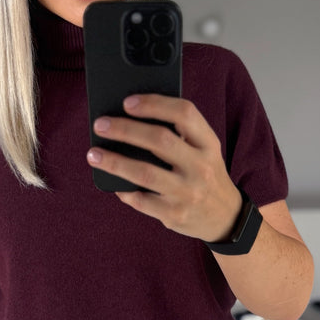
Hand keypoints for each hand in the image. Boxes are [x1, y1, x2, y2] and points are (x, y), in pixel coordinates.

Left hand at [87, 93, 241, 241]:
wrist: (226, 217)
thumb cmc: (205, 175)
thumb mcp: (204, 150)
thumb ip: (180, 134)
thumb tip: (130, 119)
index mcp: (208, 144)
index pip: (184, 113)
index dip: (154, 104)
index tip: (128, 102)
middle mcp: (200, 166)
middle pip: (159, 140)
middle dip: (125, 130)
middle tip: (101, 125)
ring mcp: (188, 192)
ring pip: (144, 172)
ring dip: (114, 161)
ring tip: (93, 154)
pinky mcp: (175, 214)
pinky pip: (141, 200)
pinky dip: (123, 190)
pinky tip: (112, 182)